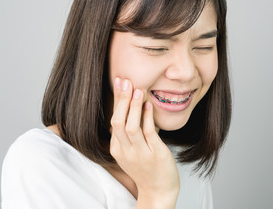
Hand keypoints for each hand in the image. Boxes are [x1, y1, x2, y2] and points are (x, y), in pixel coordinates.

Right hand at [110, 78, 179, 207]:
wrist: (159, 191)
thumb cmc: (146, 169)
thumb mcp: (131, 151)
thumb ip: (129, 133)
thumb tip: (131, 107)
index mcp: (117, 149)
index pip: (113, 120)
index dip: (116, 100)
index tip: (119, 82)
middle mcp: (125, 151)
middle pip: (117, 122)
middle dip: (120, 100)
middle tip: (124, 80)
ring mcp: (139, 154)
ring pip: (131, 127)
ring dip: (133, 107)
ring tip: (137, 89)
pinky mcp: (155, 155)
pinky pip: (149, 133)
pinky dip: (148, 117)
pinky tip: (149, 105)